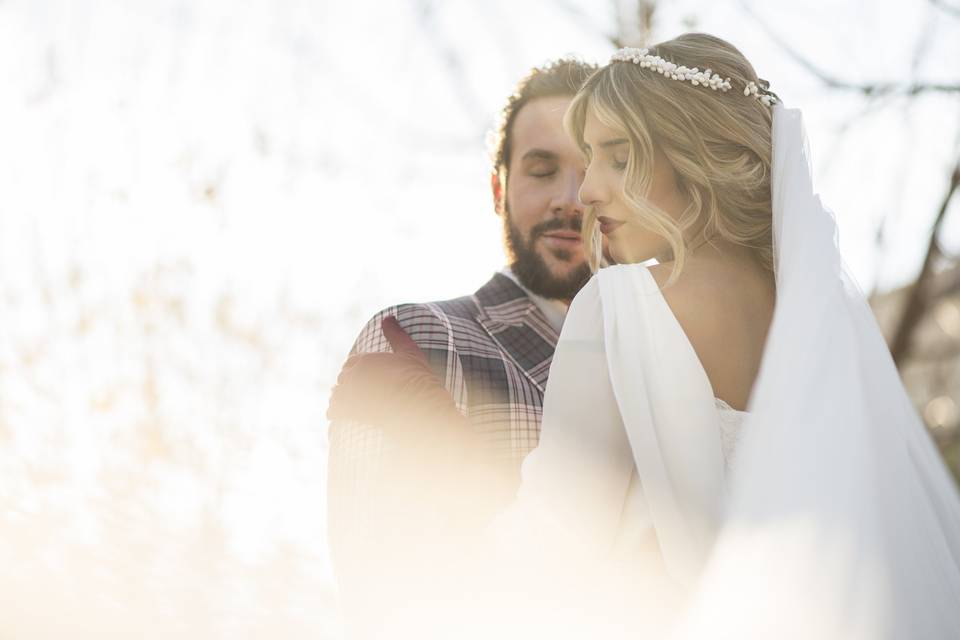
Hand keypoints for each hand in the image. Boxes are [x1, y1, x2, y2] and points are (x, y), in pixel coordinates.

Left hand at [327, 317, 472, 447]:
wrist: (419, 406)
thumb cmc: (418, 379)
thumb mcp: (409, 352)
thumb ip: (396, 334)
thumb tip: (388, 317)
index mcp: (365, 359)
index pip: (352, 363)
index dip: (358, 371)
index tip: (364, 379)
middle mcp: (354, 374)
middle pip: (343, 378)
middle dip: (349, 384)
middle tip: (360, 394)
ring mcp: (350, 393)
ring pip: (336, 394)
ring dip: (340, 399)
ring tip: (351, 405)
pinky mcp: (349, 411)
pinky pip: (333, 411)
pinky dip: (335, 413)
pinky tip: (341, 415)